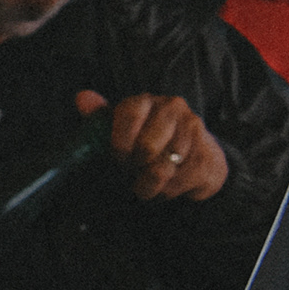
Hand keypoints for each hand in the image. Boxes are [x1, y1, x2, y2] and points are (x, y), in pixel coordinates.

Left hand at [76, 90, 227, 201]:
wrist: (196, 153)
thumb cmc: (149, 140)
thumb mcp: (120, 127)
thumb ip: (100, 116)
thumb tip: (81, 97)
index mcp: (146, 101)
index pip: (129, 115)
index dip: (119, 143)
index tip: (117, 157)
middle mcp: (173, 109)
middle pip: (146, 148)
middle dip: (134, 167)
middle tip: (132, 170)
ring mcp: (193, 131)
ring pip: (162, 170)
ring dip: (148, 185)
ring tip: (145, 182)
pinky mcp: (207, 156)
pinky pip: (178, 183)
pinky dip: (166, 192)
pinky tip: (166, 185)